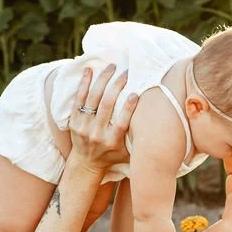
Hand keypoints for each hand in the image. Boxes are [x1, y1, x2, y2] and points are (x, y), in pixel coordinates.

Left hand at [64, 64, 135, 189]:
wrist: (86, 164)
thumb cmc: (113, 156)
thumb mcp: (128, 153)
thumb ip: (138, 141)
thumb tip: (157, 128)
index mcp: (112, 142)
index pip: (121, 122)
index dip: (129, 108)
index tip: (136, 93)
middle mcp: (97, 134)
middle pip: (107, 105)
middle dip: (117, 86)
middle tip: (126, 72)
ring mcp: (83, 127)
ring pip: (93, 98)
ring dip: (103, 80)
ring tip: (111, 66)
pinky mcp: (74, 121)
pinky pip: (78, 99)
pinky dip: (84, 83)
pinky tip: (90, 70)